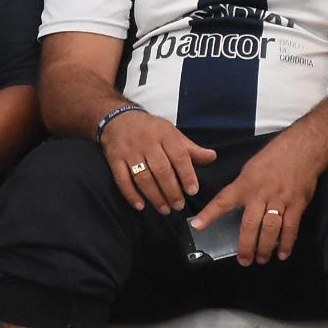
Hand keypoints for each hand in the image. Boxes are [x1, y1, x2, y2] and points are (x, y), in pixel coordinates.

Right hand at [100, 110, 216, 213]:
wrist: (119, 118)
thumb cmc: (151, 129)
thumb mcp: (172, 133)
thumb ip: (191, 149)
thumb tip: (212, 157)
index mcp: (164, 134)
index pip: (178, 156)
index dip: (187, 174)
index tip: (192, 191)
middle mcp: (147, 142)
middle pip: (161, 170)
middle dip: (171, 190)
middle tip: (178, 205)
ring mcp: (130, 151)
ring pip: (143, 177)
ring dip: (154, 196)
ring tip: (164, 209)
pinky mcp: (115, 159)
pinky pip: (122, 179)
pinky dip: (131, 194)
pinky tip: (141, 206)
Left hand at [190, 130, 323, 265]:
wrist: (302, 149)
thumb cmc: (274, 157)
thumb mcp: (251, 169)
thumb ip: (243, 188)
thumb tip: (236, 207)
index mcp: (246, 183)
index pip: (223, 200)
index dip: (209, 214)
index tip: (197, 226)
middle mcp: (261, 193)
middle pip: (250, 224)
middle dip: (246, 245)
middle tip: (244, 260)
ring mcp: (280, 200)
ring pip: (270, 229)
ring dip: (265, 248)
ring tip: (261, 259)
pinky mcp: (297, 204)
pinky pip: (291, 228)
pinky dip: (286, 243)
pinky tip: (282, 253)